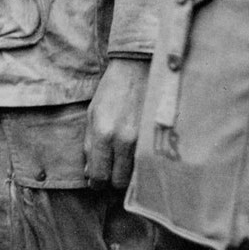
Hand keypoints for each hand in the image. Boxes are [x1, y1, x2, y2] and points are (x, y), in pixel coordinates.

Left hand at [85, 56, 149, 188]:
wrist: (138, 67)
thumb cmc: (112, 90)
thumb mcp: (92, 114)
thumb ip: (89, 145)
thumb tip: (89, 173)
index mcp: (103, 133)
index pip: (99, 174)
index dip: (96, 182)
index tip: (96, 180)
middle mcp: (124, 140)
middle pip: (118, 181)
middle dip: (112, 180)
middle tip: (111, 171)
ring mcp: (144, 140)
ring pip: (135, 176)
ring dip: (129, 174)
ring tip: (125, 161)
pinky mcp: (159, 138)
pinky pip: (149, 164)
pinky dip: (143, 165)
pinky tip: (140, 156)